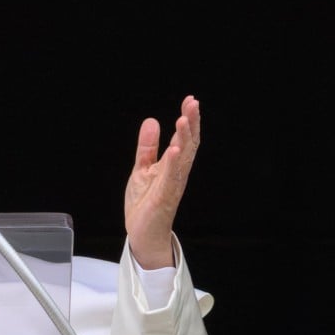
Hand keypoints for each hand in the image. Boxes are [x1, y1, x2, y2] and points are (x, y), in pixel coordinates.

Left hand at [124, 95, 200, 269]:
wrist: (142, 233)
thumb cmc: (146, 203)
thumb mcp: (142, 169)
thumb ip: (147, 147)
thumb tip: (152, 121)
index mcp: (172, 165)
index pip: (184, 138)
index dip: (188, 120)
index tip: (190, 100)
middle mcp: (176, 173)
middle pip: (189, 145)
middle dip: (191, 124)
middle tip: (193, 103)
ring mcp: (172, 185)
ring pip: (183, 159)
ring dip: (184, 139)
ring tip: (183, 119)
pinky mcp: (164, 198)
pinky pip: (170, 179)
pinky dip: (173, 164)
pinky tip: (174, 150)